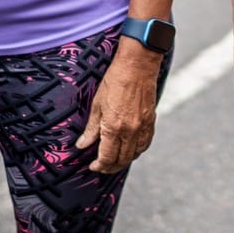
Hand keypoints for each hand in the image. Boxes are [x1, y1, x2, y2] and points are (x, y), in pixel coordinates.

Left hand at [74, 41, 160, 172]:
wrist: (137, 65)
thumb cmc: (114, 81)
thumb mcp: (97, 104)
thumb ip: (91, 129)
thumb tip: (82, 145)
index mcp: (114, 127)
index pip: (107, 157)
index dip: (99, 165)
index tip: (93, 166)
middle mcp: (130, 131)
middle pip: (122, 159)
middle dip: (110, 167)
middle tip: (102, 167)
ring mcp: (143, 127)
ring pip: (135, 154)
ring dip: (124, 161)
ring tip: (115, 161)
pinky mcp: (151, 121)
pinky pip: (146, 144)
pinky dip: (138, 151)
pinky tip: (131, 150)